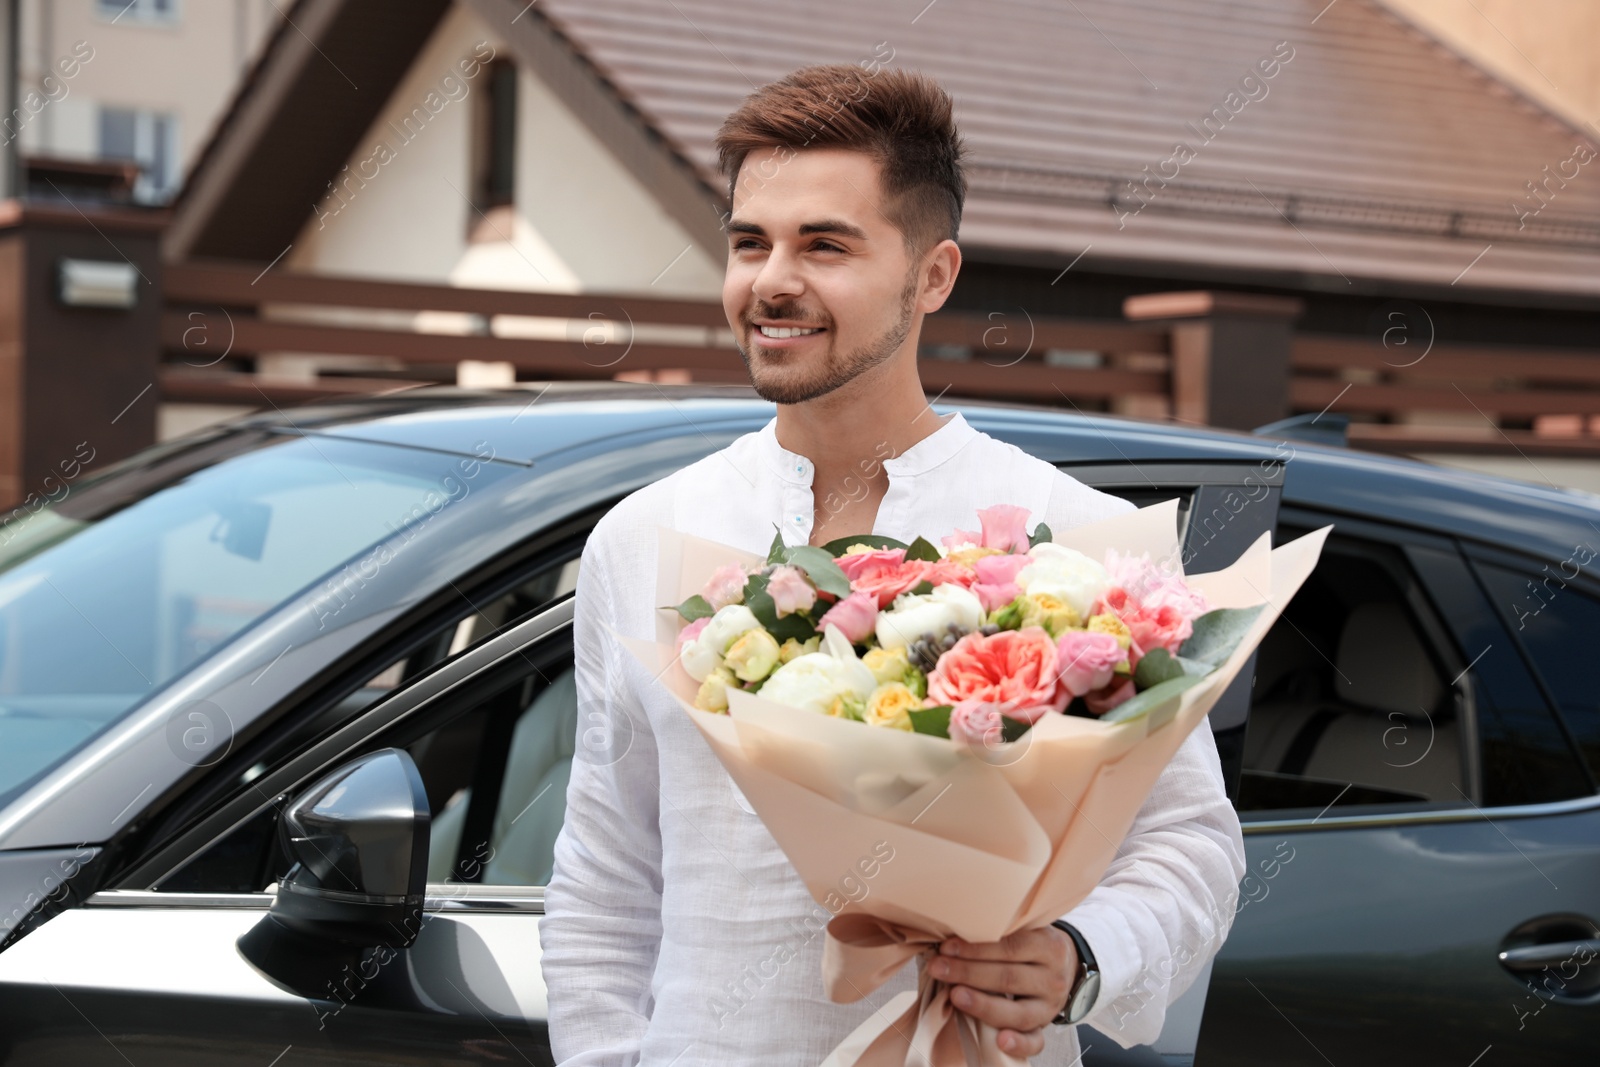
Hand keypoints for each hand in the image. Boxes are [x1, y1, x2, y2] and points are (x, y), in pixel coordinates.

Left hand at [931, 927, 1075, 1058]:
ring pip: (1018, 1012)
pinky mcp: (1045, 1026)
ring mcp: (1051, 1006)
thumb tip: (953, 931)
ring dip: (983, 1005)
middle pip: (1008, 977)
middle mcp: (1053, 977)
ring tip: (955, 996)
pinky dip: (1019, 1043)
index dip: (976, 948)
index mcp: (1049, 946)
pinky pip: (1035, 1041)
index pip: (1011, 946)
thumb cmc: (1031, 944)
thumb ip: (1000, 932)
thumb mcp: (1026, 930)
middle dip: (968, 972)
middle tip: (937, 968)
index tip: (946, 947)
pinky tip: (1000, 1041)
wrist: (1065, 965)